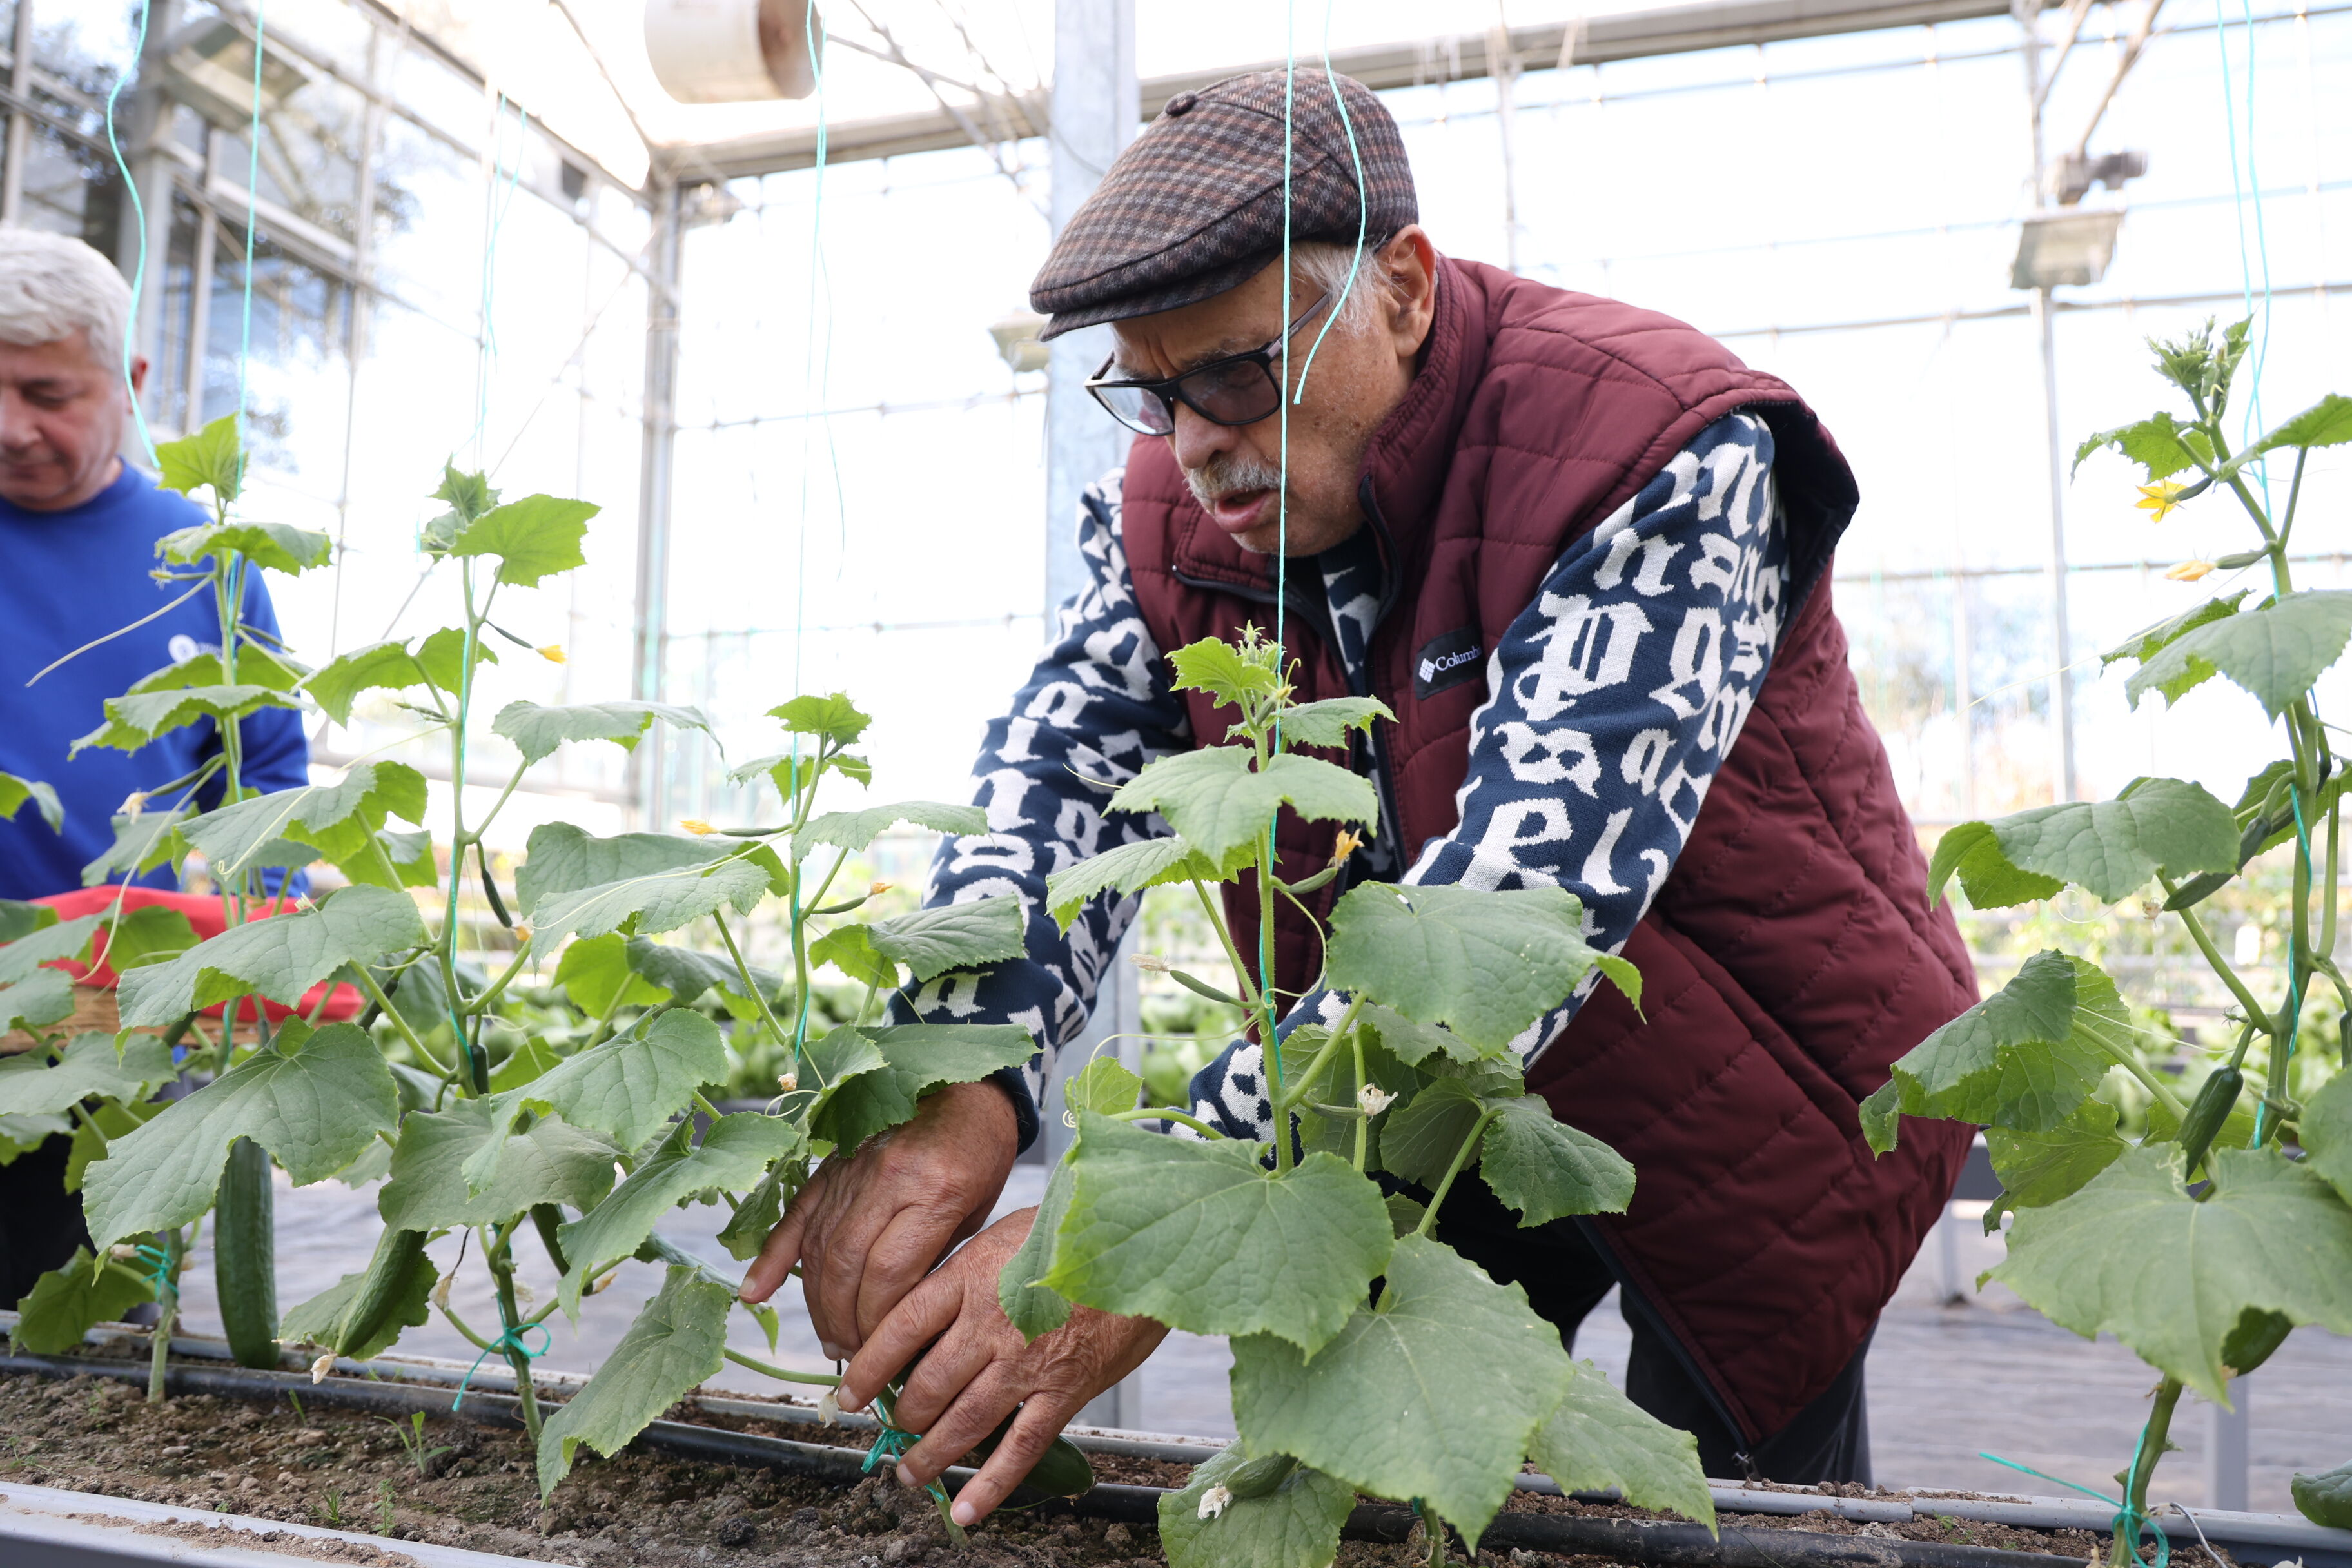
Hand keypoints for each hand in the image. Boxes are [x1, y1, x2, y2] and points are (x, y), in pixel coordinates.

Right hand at [740, 1078, 1018, 1356]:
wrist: (964, 1084)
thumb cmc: (981, 1151)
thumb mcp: (978, 1211)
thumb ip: (936, 1259)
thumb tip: (903, 1321)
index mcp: (934, 1190)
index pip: (890, 1272)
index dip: (877, 1321)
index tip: (882, 1352)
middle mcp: (887, 1178)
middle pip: (847, 1265)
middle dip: (845, 1321)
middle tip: (852, 1355)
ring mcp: (853, 1168)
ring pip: (820, 1247)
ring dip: (818, 1303)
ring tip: (830, 1341)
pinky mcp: (832, 1164)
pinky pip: (797, 1214)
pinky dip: (773, 1255)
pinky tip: (755, 1293)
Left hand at [840, 1208, 1167, 1526]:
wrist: (1146, 1246)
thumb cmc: (1076, 1231)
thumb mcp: (1007, 1233)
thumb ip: (966, 1268)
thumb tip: (926, 1299)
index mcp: (969, 1279)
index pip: (899, 1329)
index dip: (868, 1367)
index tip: (850, 1393)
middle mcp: (989, 1325)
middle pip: (925, 1385)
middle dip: (901, 1418)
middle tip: (892, 1430)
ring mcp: (1025, 1362)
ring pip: (961, 1422)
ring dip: (929, 1456)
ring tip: (910, 1473)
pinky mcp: (1064, 1391)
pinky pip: (1019, 1448)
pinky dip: (989, 1485)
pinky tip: (966, 1509)